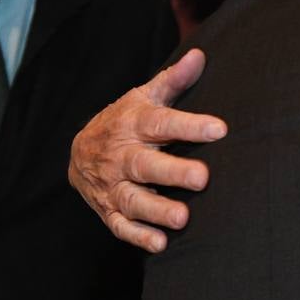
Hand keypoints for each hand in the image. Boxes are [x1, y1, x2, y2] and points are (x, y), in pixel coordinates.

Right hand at [68, 49, 226, 252]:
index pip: (161, 123)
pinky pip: (120, 226)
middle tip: (203, 177)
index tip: (219, 129)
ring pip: (132, 200)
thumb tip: (199, 55)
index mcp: (132, 125)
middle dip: (173, 173)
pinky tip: (161, 243)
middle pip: (145, 165)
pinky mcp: (108, 210)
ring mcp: (112, 186)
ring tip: (183, 218)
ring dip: (157, 211)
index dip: (190, 126)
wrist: (80, 150)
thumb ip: (173, 81)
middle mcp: (120, 157)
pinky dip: (138, 236)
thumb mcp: (144, 97)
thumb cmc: (125, 121)